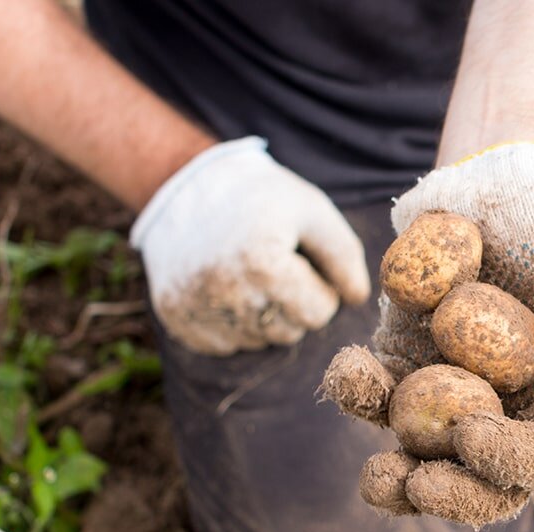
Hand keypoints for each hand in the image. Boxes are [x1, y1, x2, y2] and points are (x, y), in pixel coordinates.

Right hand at [132, 137, 370, 354]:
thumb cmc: (259, 197)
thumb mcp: (311, 210)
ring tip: (247, 271)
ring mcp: (195, 308)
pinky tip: (224, 285)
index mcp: (262, 264)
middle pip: (290, 332)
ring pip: (259, 341)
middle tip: (275, 264)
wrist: (184, 185)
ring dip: (263, 313)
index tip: (302, 260)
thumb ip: (344, 255)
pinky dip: (232, 320)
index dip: (319, 286)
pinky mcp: (175, 318)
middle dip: (293, 303)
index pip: (319, 314)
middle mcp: (225, 293)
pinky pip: (226, 344)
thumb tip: (358, 300)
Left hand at [323, 143, 533, 526]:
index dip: (506, 462)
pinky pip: (373, 396)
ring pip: (417, 457)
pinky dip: (357, 391)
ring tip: (376, 480)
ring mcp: (445, 396)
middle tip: (416, 487)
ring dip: (394, 478)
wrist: (494, 187)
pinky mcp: (400, 367)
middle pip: (476, 480)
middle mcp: (501, 413)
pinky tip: (351, 368)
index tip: (470, 433)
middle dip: (448, 495)